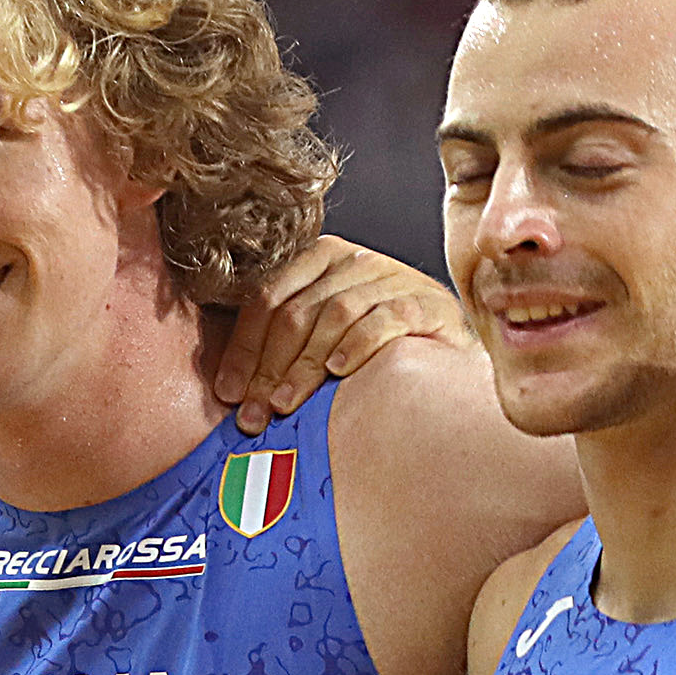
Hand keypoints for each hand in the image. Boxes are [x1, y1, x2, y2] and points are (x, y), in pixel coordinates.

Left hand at [214, 236, 471, 431]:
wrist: (447, 347)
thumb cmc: (376, 347)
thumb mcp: (322, 335)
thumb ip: (283, 346)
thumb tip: (232, 393)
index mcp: (318, 260)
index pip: (266, 298)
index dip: (243, 348)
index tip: (228, 393)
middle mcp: (353, 260)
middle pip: (296, 312)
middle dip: (268, 368)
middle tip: (253, 414)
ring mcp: (391, 277)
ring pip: (334, 316)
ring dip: (304, 365)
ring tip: (284, 404)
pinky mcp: (425, 302)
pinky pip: (383, 319)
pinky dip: (356, 345)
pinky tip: (337, 372)